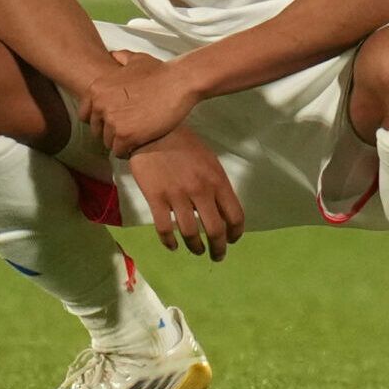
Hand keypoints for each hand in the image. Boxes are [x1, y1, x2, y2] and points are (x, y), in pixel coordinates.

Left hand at [82, 51, 201, 157]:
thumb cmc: (161, 72)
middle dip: (111, 131)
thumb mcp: (136, 60)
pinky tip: (139, 143)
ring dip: (121, 142)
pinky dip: (128, 150)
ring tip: (136, 136)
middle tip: (129, 128)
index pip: (86, 115)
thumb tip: (113, 55)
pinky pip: (119, 151)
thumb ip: (120, 58)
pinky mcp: (125, 135)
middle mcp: (100, 105)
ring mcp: (112, 121)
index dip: (101, 119)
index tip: (115, 119)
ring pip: (108, 142)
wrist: (180, 82)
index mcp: (97, 89)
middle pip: (97, 130)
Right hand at [125, 127, 244, 260]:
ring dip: (195, 248)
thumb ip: (216, 185)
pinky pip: (165, 229)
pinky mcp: (156, 199)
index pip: (235, 215)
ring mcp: (177, 196)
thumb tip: (221, 211)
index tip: (232, 240)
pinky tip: (173, 246)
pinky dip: (170, 242)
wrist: (153, 133)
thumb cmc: (184, 145)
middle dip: (218, 248)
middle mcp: (201, 191)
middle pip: (215, 230)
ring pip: (190, 233)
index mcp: (217, 180)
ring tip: (197, 251)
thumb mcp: (209, 161)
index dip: (236, 233)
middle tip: (217, 256)